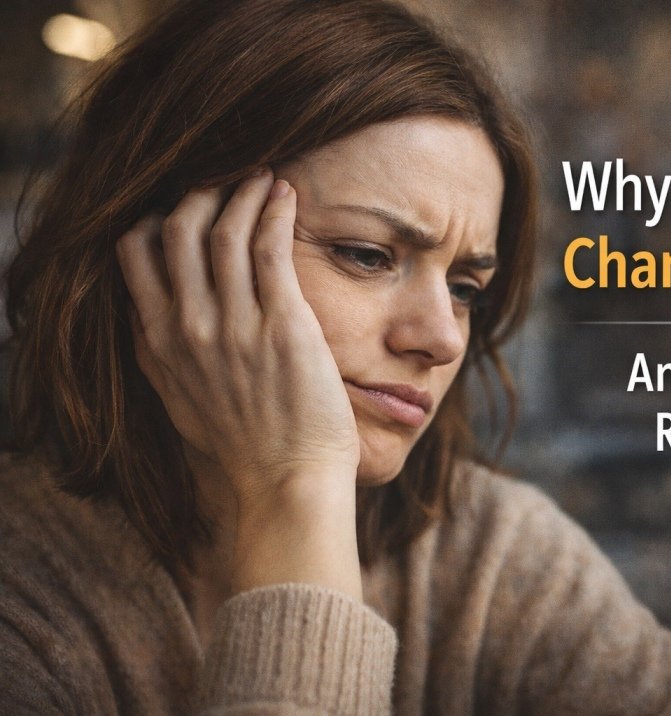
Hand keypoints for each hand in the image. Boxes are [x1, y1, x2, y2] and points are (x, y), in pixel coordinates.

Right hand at [117, 171, 363, 597]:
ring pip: (224, 230)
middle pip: (177, 230)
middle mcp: (186, 328)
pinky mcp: (282, 325)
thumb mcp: (181, 403)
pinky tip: (285, 194)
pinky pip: (269, 248)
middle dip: (200, 192)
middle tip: (227, 179)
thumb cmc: (244, 450)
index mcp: (157, 345)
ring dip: (243, 193)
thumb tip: (155, 321)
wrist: (283, 487)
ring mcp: (233, 325)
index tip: (182, 203)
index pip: (134, 254)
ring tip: (263, 177)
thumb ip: (165, 357)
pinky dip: (273, 212)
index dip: (155, 217)